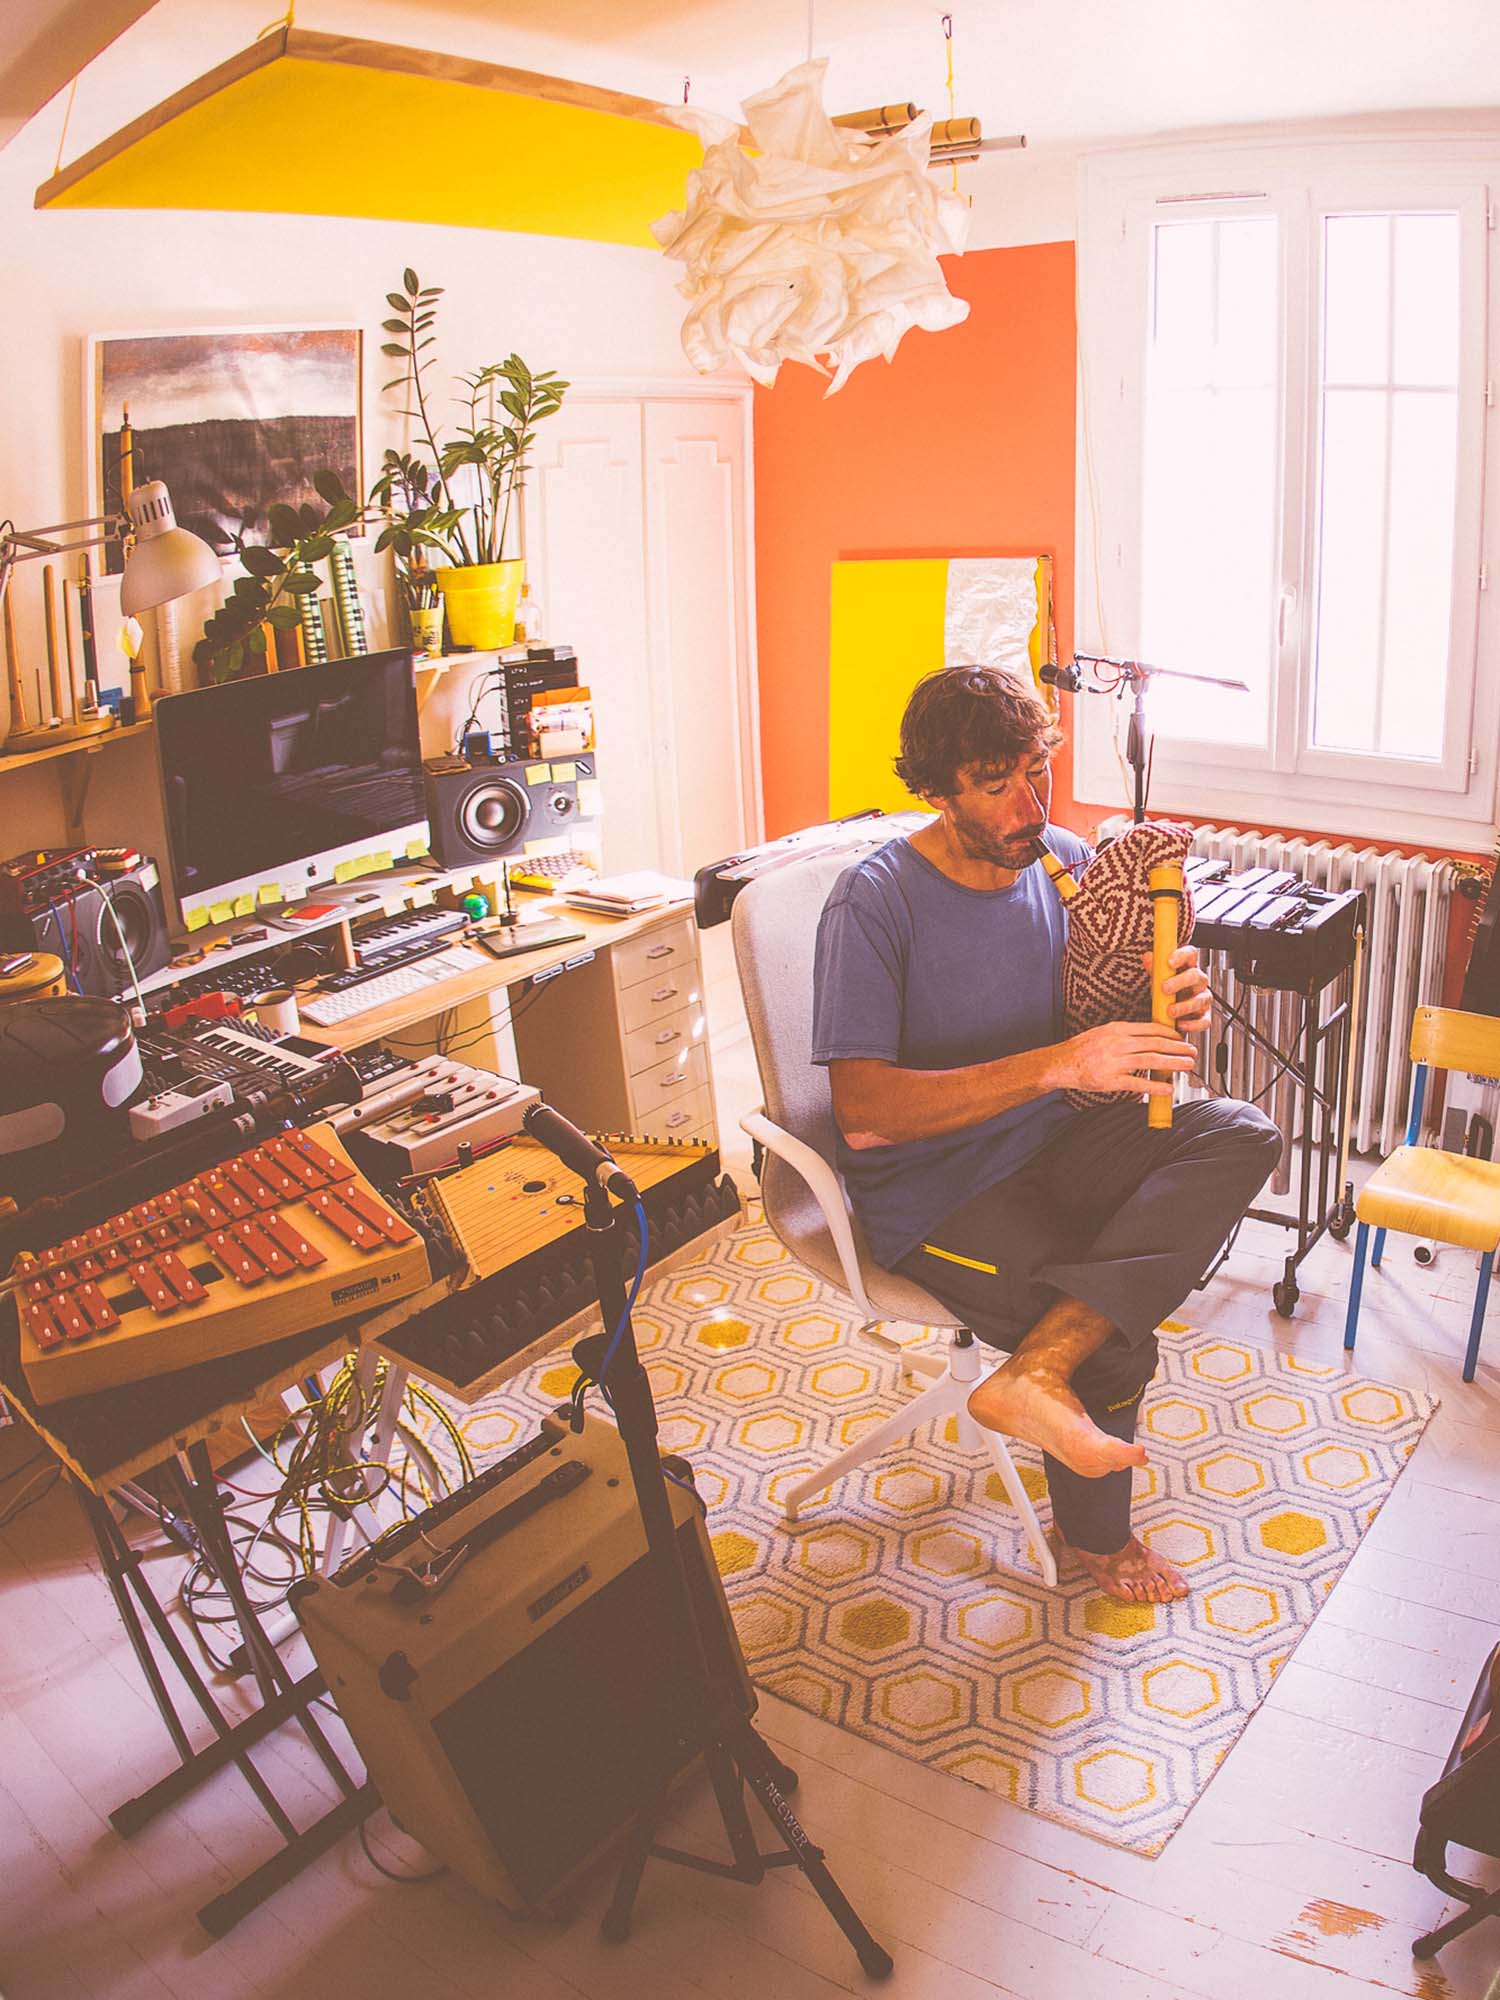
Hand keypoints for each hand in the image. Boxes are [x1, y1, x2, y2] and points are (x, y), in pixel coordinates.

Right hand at [1050, 1019, 1197, 1097]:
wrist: (1061, 1063)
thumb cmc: (1081, 1048)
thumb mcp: (1104, 1032)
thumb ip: (1126, 1034)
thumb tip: (1150, 1038)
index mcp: (1118, 1029)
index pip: (1151, 1029)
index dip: (1171, 1034)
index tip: (1181, 1039)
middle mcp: (1118, 1043)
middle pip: (1156, 1044)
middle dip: (1178, 1048)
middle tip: (1192, 1052)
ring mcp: (1115, 1062)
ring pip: (1151, 1061)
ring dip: (1173, 1063)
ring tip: (1187, 1065)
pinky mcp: (1111, 1080)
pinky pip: (1138, 1084)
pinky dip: (1155, 1086)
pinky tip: (1168, 1088)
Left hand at [1140, 944, 1211, 1036]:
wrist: (1170, 1009)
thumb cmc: (1167, 989)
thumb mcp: (1158, 977)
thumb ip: (1154, 967)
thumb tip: (1148, 957)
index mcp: (1188, 966)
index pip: (1190, 954)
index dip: (1181, 956)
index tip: (1169, 961)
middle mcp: (1198, 981)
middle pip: (1196, 976)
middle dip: (1181, 982)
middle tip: (1165, 988)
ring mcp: (1202, 999)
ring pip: (1200, 1000)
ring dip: (1185, 1006)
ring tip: (1170, 1011)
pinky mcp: (1204, 1017)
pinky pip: (1203, 1021)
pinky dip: (1192, 1024)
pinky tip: (1180, 1024)